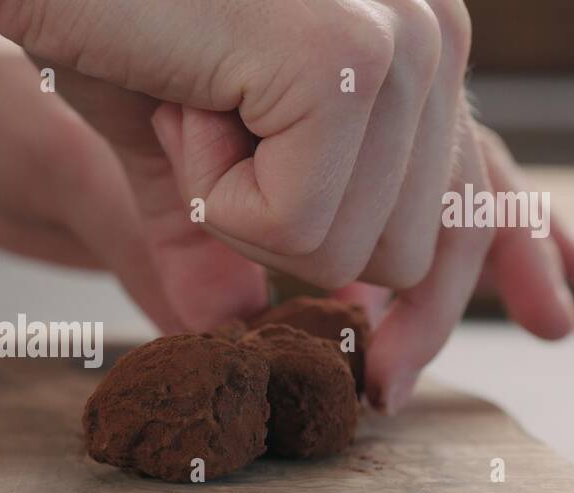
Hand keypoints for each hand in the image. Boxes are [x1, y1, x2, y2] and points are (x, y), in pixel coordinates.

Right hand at [0, 0, 573, 411]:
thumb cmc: (99, 24)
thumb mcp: (174, 152)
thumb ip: (218, 236)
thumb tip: (238, 324)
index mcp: (416, 49)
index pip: (473, 207)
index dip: (442, 301)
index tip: (390, 377)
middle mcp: (433, 34)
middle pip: (408, 255)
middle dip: (282, 232)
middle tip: (204, 122)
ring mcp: (399, 40)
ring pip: (349, 253)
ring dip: (233, 205)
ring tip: (190, 96)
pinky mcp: (344, 57)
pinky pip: (297, 223)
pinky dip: (214, 190)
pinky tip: (185, 101)